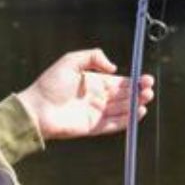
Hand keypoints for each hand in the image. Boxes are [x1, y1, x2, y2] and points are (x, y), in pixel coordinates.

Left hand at [16, 49, 154, 140]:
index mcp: (94, 82)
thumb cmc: (50, 83)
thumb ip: (93, 57)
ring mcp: (96, 113)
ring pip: (122, 110)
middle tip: (149, 89)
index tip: (146, 78)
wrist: (36, 108)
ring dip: (136, 105)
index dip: (134, 81)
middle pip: (124, 96)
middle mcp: (97, 98)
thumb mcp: (70, 61)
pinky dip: (127, 120)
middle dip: (138, 93)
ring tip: (147, 98)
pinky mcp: (93, 127)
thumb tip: (114, 68)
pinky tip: (138, 113)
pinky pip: (114, 124)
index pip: (119, 83)